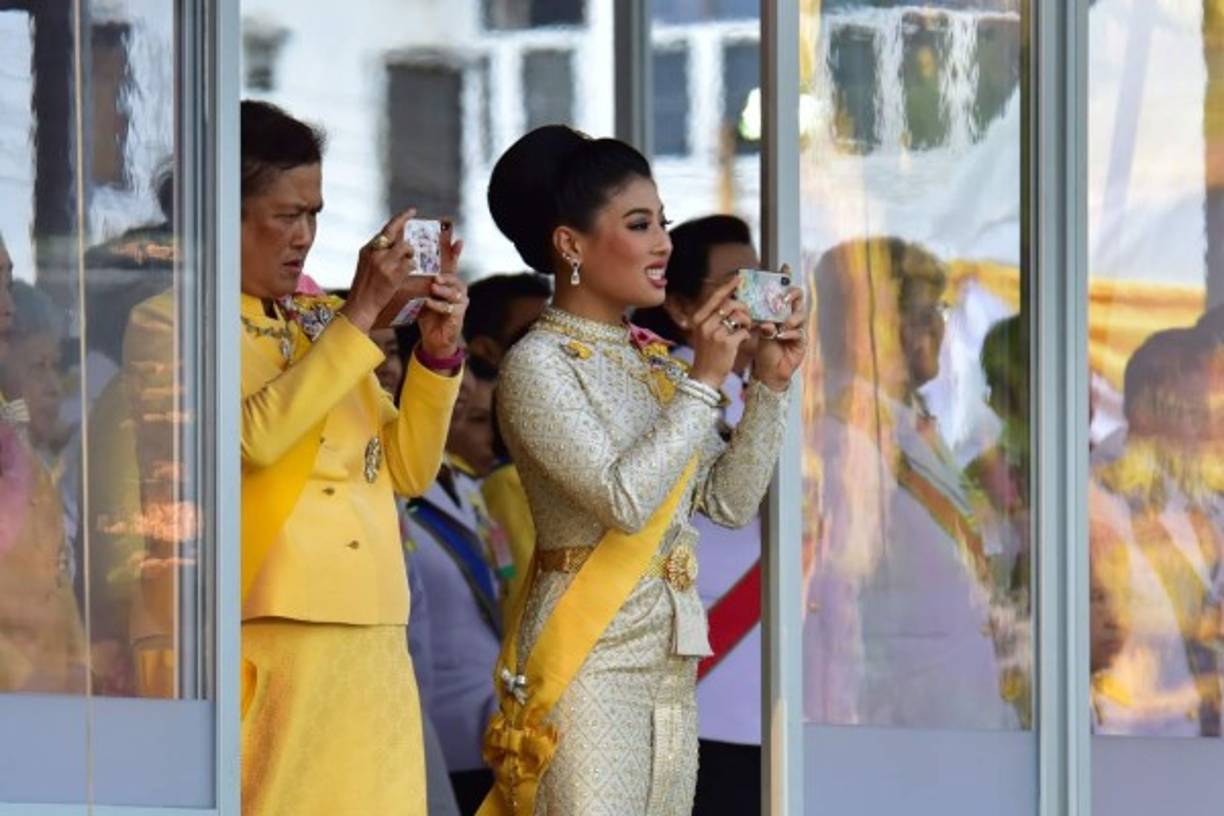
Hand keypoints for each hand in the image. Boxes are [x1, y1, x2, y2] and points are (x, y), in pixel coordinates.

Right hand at [339, 208, 418, 332]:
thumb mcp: (366, 264)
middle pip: (395, 233)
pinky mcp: (392, 275)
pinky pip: (410, 264)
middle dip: (406, 226)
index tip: (411, 211)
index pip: (386, 229)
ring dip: (411, 254)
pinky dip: (411, 267)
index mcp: (367, 249)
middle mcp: (374, 253)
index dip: (400, 218)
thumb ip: (378, 252)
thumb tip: (393, 243)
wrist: (360, 305)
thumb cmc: (365, 287)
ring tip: (409, 261)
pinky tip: (407, 273)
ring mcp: (383, 263)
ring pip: (405, 248)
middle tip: (414, 221)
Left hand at [417, 223, 467, 358]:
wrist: (435, 338)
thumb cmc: (428, 313)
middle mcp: (457, 290)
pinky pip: (450, 308)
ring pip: (455, 292)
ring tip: (433, 287)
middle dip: (447, 275)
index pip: (452, 265)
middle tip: (436, 275)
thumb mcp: (421, 293)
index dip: (455, 253)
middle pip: (455, 278)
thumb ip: (418, 279)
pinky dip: (438, 305)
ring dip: (443, 290)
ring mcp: (460, 303)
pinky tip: (428, 302)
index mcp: (448, 282)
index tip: (457, 240)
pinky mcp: (458, 316)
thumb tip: (403, 261)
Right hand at [688, 275, 751, 388]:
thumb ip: (713, 318)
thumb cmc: (707, 354)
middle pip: (729, 304)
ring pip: (739, 316)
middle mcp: (705, 323)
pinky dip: (747, 334)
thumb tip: (731, 303)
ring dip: (747, 320)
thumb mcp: (704, 333)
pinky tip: (745, 339)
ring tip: (747, 328)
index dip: (728, 286)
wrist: (704, 377)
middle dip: (743, 307)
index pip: (715, 297)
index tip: (738, 278)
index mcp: (698, 319)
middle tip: (748, 314)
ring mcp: (715, 333)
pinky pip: (744, 331)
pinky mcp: (726, 343)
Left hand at [753, 269, 805, 390]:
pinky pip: (799, 333)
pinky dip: (789, 332)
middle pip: (798, 298)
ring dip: (790, 317)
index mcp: (780, 311)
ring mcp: (798, 328)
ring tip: (781, 323)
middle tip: (784, 298)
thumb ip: (758, 319)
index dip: (786, 278)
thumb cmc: (763, 348)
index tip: (784, 267)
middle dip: (792, 294)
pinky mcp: (801, 341)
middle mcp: (791, 316)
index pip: (784, 291)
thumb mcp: (758, 330)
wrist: (768, 371)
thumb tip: (753, 310)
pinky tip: (781, 335)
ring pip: (801, 315)